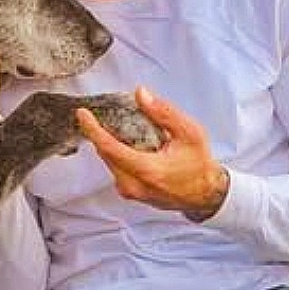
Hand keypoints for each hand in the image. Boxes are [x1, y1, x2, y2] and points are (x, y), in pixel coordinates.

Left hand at [76, 87, 229, 219]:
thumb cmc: (199, 165)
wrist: (205, 194)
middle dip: (103, 132)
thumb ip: (164, 112)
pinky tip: (133, 146)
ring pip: (109, 161)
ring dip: (111, 143)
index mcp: (147, 170)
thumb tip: (141, 94)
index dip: (93, 129)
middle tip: (107, 115)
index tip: (83, 114)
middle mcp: (134, 184)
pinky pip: (115, 168)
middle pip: (106, 153)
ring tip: (128, 131)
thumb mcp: (189, 133)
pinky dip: (118, 154)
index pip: (110, 148)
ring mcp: (130, 191)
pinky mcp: (130, 193)